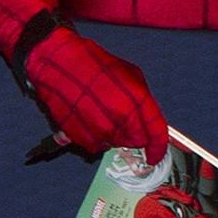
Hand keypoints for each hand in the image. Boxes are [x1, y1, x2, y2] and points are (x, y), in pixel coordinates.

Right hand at [21, 24, 166, 159]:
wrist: (59, 63)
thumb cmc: (91, 64)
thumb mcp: (129, 74)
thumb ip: (142, 100)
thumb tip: (145, 118)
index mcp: (137, 100)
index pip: (156, 133)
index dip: (158, 147)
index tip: (155, 154)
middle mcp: (120, 117)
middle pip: (135, 141)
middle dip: (133, 134)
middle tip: (123, 121)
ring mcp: (99, 128)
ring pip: (114, 144)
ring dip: (113, 135)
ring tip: (102, 115)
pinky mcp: (80, 135)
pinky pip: (94, 146)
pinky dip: (95, 138)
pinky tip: (89, 121)